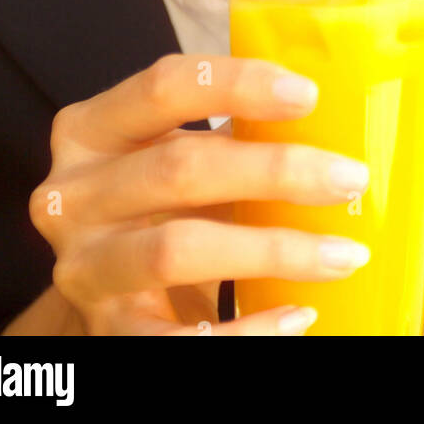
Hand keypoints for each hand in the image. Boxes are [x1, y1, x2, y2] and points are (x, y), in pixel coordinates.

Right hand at [29, 54, 369, 335]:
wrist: (108, 297)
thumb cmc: (159, 209)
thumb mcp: (176, 158)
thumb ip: (230, 135)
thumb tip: (335, 122)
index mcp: (91, 130)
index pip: (163, 87)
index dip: (236, 84)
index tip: (308, 94)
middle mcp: (74, 196)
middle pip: (181, 168)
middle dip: (276, 171)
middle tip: (350, 178)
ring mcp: (85, 267)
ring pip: (179, 249)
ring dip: (274, 250)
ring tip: (343, 253)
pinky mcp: (107, 333)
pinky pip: (179, 338)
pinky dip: (247, 332)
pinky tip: (298, 314)